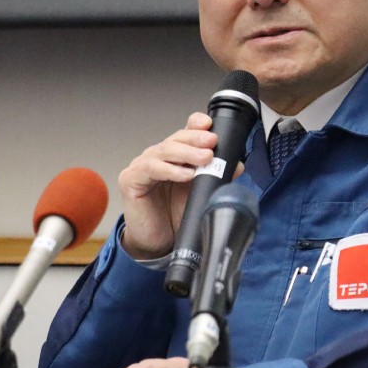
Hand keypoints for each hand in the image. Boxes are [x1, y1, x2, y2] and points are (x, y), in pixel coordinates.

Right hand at [117, 112, 215, 258]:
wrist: (157, 243)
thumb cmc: (175, 215)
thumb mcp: (201, 194)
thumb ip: (217, 178)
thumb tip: (237, 165)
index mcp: (175, 156)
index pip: (185, 132)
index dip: (196, 124)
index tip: (210, 124)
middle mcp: (158, 156)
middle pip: (176, 139)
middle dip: (196, 138)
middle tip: (213, 141)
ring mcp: (143, 165)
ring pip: (165, 151)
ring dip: (187, 153)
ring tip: (205, 158)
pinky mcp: (131, 179)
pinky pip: (151, 169)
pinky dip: (170, 170)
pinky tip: (185, 174)